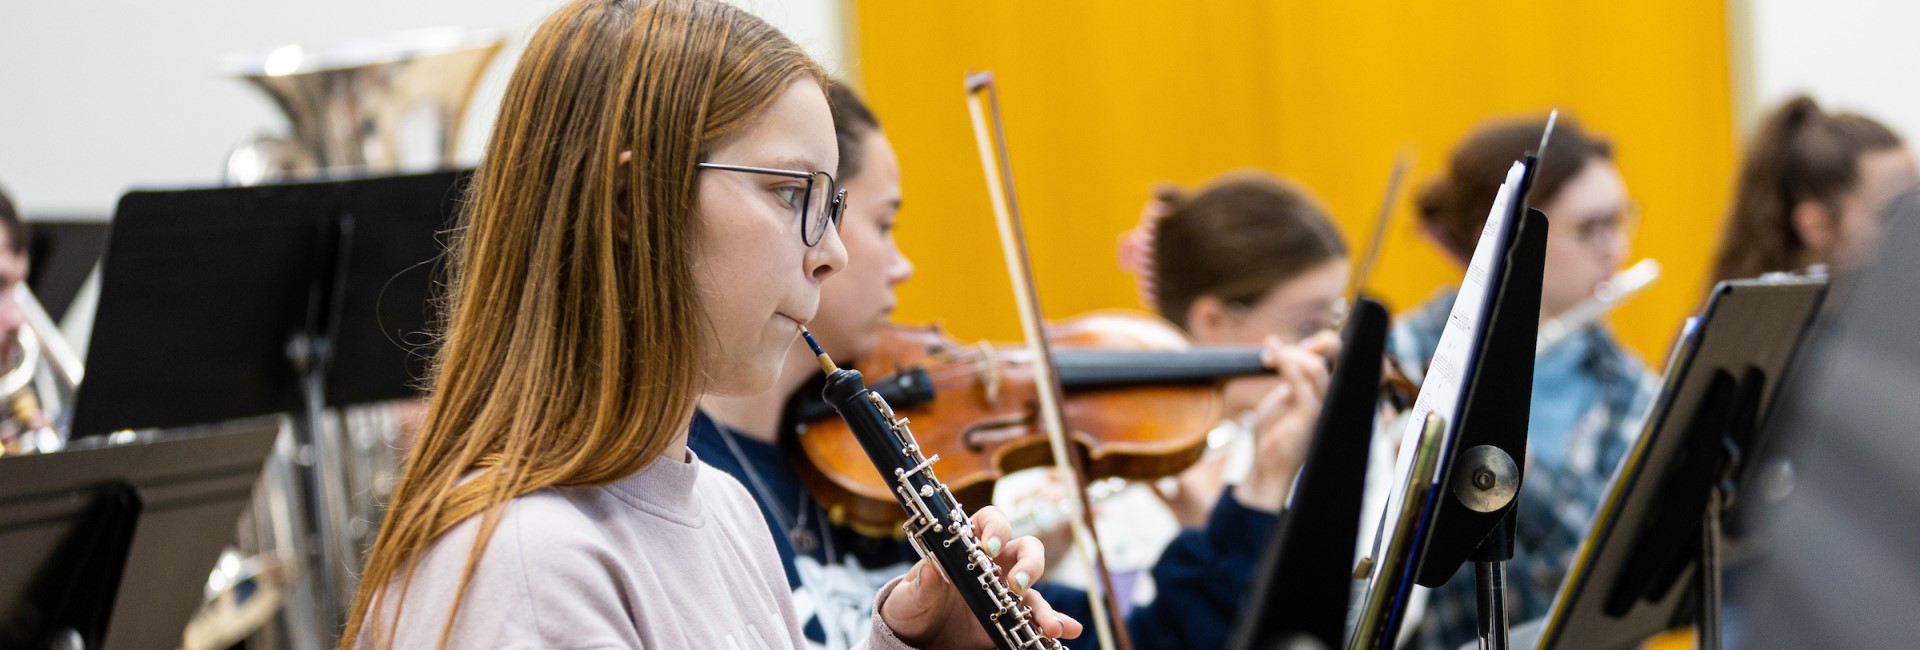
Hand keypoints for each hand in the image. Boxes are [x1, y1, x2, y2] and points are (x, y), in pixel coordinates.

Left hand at [880, 505, 1083, 647]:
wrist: (919, 639)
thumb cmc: (911, 608)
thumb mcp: (907, 599)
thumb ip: (919, 586)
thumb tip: (931, 570)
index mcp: (967, 548)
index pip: (989, 522)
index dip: (994, 528)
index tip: (989, 546)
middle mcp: (993, 565)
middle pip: (1024, 549)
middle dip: (1028, 563)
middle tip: (1018, 583)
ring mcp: (1006, 591)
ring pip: (1035, 588)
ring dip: (1046, 604)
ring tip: (1050, 625)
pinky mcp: (1012, 617)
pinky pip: (1038, 617)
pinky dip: (1055, 622)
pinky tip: (1068, 630)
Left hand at [1236, 334, 1334, 512]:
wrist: (1266, 467)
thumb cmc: (1275, 434)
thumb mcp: (1284, 396)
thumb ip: (1291, 373)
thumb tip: (1281, 344)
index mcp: (1334, 394)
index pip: (1348, 358)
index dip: (1325, 343)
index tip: (1297, 344)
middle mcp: (1336, 401)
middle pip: (1342, 355)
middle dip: (1315, 342)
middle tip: (1280, 347)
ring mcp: (1325, 409)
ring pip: (1317, 367)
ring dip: (1290, 354)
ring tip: (1269, 356)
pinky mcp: (1310, 417)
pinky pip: (1301, 382)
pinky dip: (1286, 364)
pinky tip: (1272, 360)